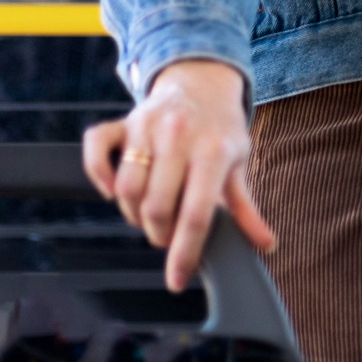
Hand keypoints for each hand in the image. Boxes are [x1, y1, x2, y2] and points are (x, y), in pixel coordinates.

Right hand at [82, 59, 274, 291]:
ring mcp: (147, 127)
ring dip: (134, 213)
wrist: (202, 81)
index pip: (196, 215)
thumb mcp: (239, 164)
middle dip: (160, 234)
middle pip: (157, 208)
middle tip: (169, 233)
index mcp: (213, 152)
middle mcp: (179, 137)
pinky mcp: (123, 121)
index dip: (184, 253)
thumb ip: (246, 207)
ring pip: (126, 189)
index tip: (178, 280)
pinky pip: (96, 151)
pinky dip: (99, 176)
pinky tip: (114, 189)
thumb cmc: (221, 130)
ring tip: (151, 212)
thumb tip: (265, 244)